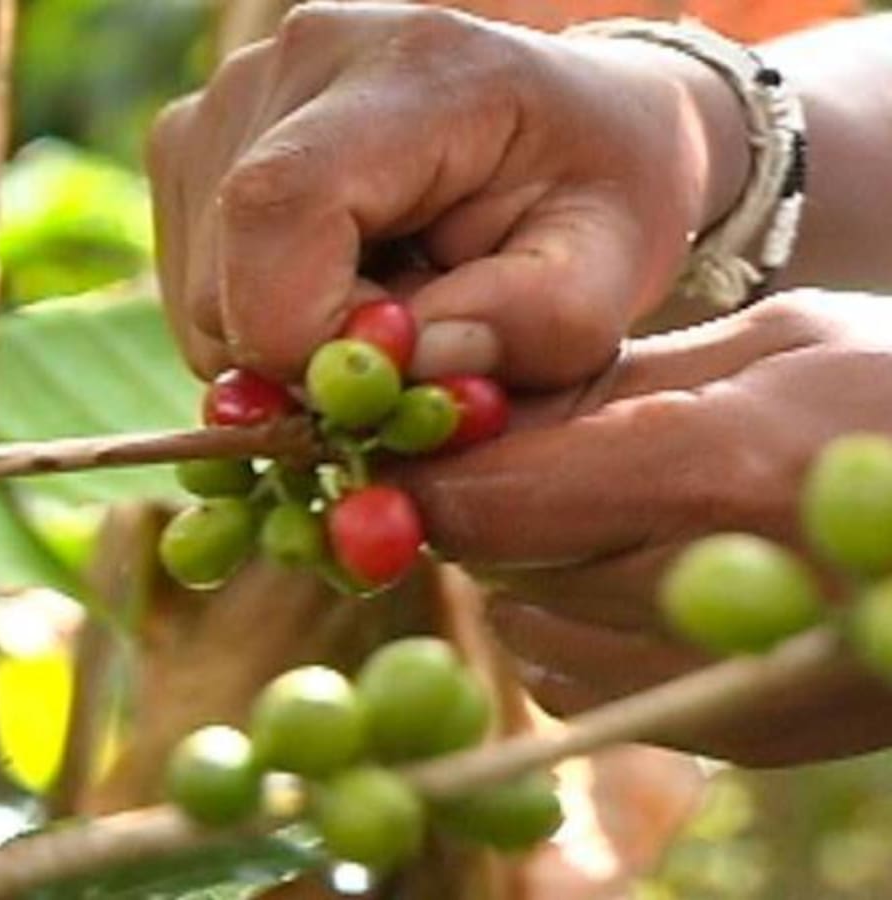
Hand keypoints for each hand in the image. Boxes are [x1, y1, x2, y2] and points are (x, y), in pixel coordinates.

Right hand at [147, 2, 745, 386]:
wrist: (567, 119)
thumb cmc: (594, 190)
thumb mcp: (609, 268)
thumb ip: (531, 324)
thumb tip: (404, 371)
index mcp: (411, 70)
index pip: (278, 207)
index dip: (304, 337)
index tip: (386, 386)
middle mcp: (292, 62)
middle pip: (225, 275)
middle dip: (306, 360)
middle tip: (408, 346)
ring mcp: (227, 98)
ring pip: (200, 296)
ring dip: (287, 345)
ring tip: (386, 300)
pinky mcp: (195, 143)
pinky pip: (194, 287)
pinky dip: (264, 321)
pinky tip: (342, 282)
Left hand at [390, 291, 891, 764]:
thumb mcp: (779, 340)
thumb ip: (621, 379)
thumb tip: (489, 406)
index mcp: (709, 467)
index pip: (486, 504)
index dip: (432, 478)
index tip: (418, 447)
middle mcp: (703, 589)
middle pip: (497, 570)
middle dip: (486, 517)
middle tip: (523, 462)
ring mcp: (722, 678)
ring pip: (527, 634)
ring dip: (529, 575)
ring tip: (602, 514)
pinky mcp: (740, 733)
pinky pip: (582, 686)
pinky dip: (576, 632)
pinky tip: (640, 575)